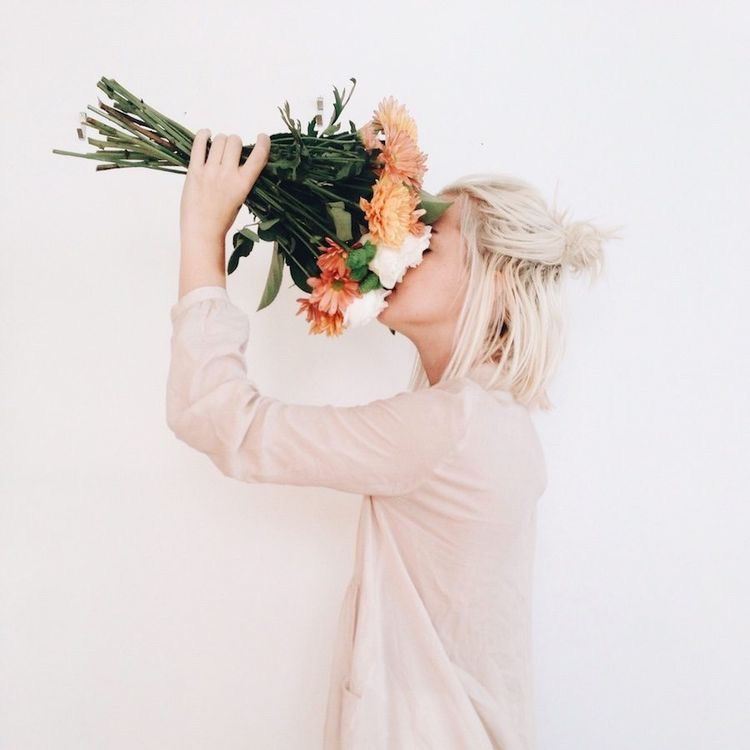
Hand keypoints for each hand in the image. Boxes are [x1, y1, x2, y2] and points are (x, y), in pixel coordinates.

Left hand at [179, 129, 270, 246]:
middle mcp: (228, 174)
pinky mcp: (194, 171)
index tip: (263, 137)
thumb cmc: (222, 218)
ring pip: (218, 140)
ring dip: (220, 140)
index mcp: (244, 183)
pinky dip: (203, 135)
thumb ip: (242, 179)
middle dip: (235, 142)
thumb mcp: (241, 199)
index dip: (263, 142)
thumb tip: (240, 158)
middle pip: (235, 141)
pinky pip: (198, 144)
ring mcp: (210, 171)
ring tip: (218, 146)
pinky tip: (205, 135)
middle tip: (231, 150)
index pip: (259, 155)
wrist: (202, 231)